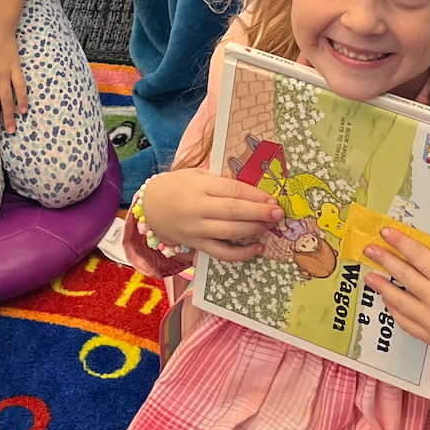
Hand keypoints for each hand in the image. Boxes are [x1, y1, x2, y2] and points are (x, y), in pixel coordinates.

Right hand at [141, 170, 283, 261]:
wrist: (151, 206)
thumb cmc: (179, 185)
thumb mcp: (197, 175)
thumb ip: (222, 181)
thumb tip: (254, 188)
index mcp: (199, 186)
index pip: (233, 191)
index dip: (255, 196)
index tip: (271, 198)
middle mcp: (197, 209)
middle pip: (234, 212)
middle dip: (260, 213)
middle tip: (278, 213)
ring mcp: (196, 230)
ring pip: (230, 233)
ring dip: (254, 230)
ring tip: (270, 226)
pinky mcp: (197, 246)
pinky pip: (222, 253)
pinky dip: (241, 254)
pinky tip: (257, 248)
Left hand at [362, 231, 429, 365]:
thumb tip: (416, 251)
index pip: (418, 256)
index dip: (400, 242)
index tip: (385, 232)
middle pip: (404, 275)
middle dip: (384, 259)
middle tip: (369, 249)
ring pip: (398, 301)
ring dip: (382, 286)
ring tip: (371, 275)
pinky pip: (404, 321)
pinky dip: (394, 308)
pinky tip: (388, 298)